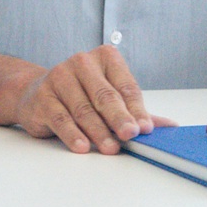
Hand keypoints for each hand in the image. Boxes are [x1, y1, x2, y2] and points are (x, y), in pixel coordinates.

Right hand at [15, 45, 169, 153]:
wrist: (37, 93)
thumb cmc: (82, 94)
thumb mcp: (111, 97)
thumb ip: (136, 111)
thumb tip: (170, 127)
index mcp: (104, 58)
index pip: (125, 85)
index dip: (137, 109)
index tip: (145, 128)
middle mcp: (81, 63)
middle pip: (104, 95)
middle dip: (119, 118)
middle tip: (130, 134)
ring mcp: (58, 78)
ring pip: (83, 109)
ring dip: (98, 131)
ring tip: (110, 147)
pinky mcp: (42, 97)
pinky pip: (60, 118)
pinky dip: (72, 133)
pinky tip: (82, 144)